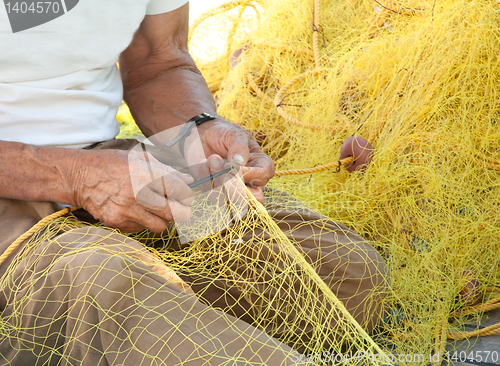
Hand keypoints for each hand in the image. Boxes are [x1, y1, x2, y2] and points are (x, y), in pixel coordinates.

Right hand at [70, 149, 194, 232]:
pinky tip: (136, 211)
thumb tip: (188, 180)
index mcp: (145, 174)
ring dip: (163, 219)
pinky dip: (143, 222)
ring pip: (161, 226)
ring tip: (157, 209)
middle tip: (181, 208)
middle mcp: (137, 194)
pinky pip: (141, 228)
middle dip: (182, 212)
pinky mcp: (116, 222)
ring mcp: (126, 210)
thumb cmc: (113, 164)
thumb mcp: (140, 158)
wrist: (79, 176)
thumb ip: (166, 169)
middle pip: (175, 213)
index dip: (188, 194)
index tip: (187, 196)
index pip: (179, 189)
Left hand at [183, 119, 274, 202]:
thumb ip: (239, 147)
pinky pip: (210, 194)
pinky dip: (204, 178)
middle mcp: (251, 184)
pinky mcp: (215, 193)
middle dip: (231, 187)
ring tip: (210, 158)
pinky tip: (203, 163)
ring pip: (227, 200)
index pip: (261, 178)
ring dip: (215, 178)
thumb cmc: (226, 134)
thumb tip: (239, 162)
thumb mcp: (236, 134)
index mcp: (262, 167)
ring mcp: (233, 191)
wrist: (205, 136)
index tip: (230, 162)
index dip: (246, 174)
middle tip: (220, 168)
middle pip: (249, 201)